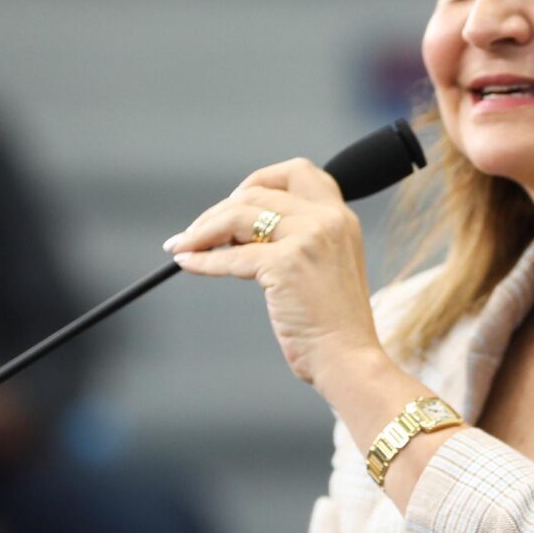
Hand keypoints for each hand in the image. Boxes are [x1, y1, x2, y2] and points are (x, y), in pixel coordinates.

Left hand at [164, 158, 385, 389]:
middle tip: (195, 232)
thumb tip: (237, 232)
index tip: (234, 201)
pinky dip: (203, 259)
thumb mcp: (325, 268)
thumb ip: (298, 241)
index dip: (259, 180)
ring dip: (203, 230)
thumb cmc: (334, 326)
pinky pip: (231, 256)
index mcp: (341, 218)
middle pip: (257, 192)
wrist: (349, 359)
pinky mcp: (288, 263)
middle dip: (219, 210)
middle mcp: (328, 219)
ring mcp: (309, 238)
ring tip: (183, 246)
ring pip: (238, 216)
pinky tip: (186, 263)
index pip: (298, 173)